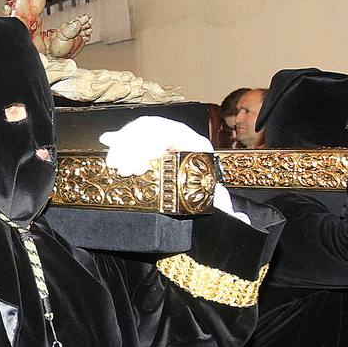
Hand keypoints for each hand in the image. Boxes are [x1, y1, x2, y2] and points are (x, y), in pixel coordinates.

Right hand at [100, 117, 245, 222]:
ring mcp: (166, 137)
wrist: (200, 200)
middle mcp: (182, 136)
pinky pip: (134, 132)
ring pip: (142, 128)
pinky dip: (120, 137)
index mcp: (198, 146)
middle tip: (118, 166)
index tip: (135, 166)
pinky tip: (107, 140)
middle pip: (153, 128)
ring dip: (123, 142)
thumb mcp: (215, 205)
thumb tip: (240, 219)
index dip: (151, 145)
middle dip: (132, 144)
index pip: (173, 133)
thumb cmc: (206, 199)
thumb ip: (225, 212)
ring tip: (113, 163)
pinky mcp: (152, 142)